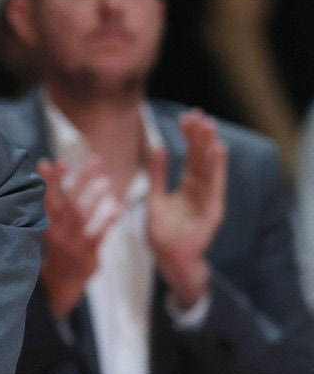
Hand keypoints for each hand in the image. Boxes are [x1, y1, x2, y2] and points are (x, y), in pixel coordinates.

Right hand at [37, 157, 122, 318]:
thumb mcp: (45, 233)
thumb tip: (48, 185)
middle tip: (96, 159)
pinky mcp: (86, 256)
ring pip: (83, 217)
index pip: (46, 198)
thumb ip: (50, 211)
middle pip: (68, 201)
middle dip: (81, 179)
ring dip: (95, 197)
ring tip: (107, 181)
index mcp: (43, 226)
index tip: (55, 160)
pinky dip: (107, 221)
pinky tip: (117, 209)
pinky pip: (98, 236)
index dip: (50, 180)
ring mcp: (71, 244)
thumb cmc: (53, 253)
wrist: (57, 289)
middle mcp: (56, 233)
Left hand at [147, 109, 226, 309]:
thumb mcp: (155, 197)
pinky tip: (218, 150)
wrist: (168, 259)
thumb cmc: (162, 232)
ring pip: (210, 169)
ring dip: (210, 148)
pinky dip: (217, 168)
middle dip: (201, 137)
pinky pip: (215, 186)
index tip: (188, 116)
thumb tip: (157, 146)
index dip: (190, 137)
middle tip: (200, 114)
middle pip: (202, 159)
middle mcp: (201, 191)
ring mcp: (208, 201)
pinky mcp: (211, 212)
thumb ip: (158, 173)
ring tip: (210, 127)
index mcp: (188, 187)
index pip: (191, 156)